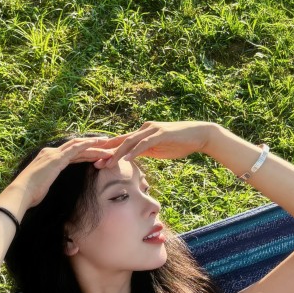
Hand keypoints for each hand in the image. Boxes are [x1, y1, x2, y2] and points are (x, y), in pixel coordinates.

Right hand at [11, 137, 113, 208]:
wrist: (22, 192)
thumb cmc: (30, 194)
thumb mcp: (41, 186)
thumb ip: (46, 182)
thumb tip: (46, 188)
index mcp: (47, 158)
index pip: (70, 154)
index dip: (83, 154)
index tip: (95, 154)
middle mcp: (50, 152)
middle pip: (75, 148)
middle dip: (91, 146)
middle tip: (105, 145)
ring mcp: (54, 154)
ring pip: (78, 146)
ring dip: (94, 145)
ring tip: (107, 144)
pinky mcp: (57, 158)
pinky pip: (76, 148)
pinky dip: (87, 144)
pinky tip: (98, 142)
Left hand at [92, 121, 216, 168]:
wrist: (199, 135)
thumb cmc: (179, 143)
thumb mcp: (158, 149)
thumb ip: (145, 151)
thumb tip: (133, 159)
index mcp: (142, 133)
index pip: (121, 142)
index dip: (109, 151)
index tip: (97, 161)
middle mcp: (144, 129)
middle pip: (121, 141)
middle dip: (107, 152)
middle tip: (94, 163)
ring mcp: (152, 130)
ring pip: (130, 141)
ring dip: (118, 153)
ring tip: (108, 163)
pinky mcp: (160, 134)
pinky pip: (144, 143)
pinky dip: (135, 151)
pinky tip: (127, 159)